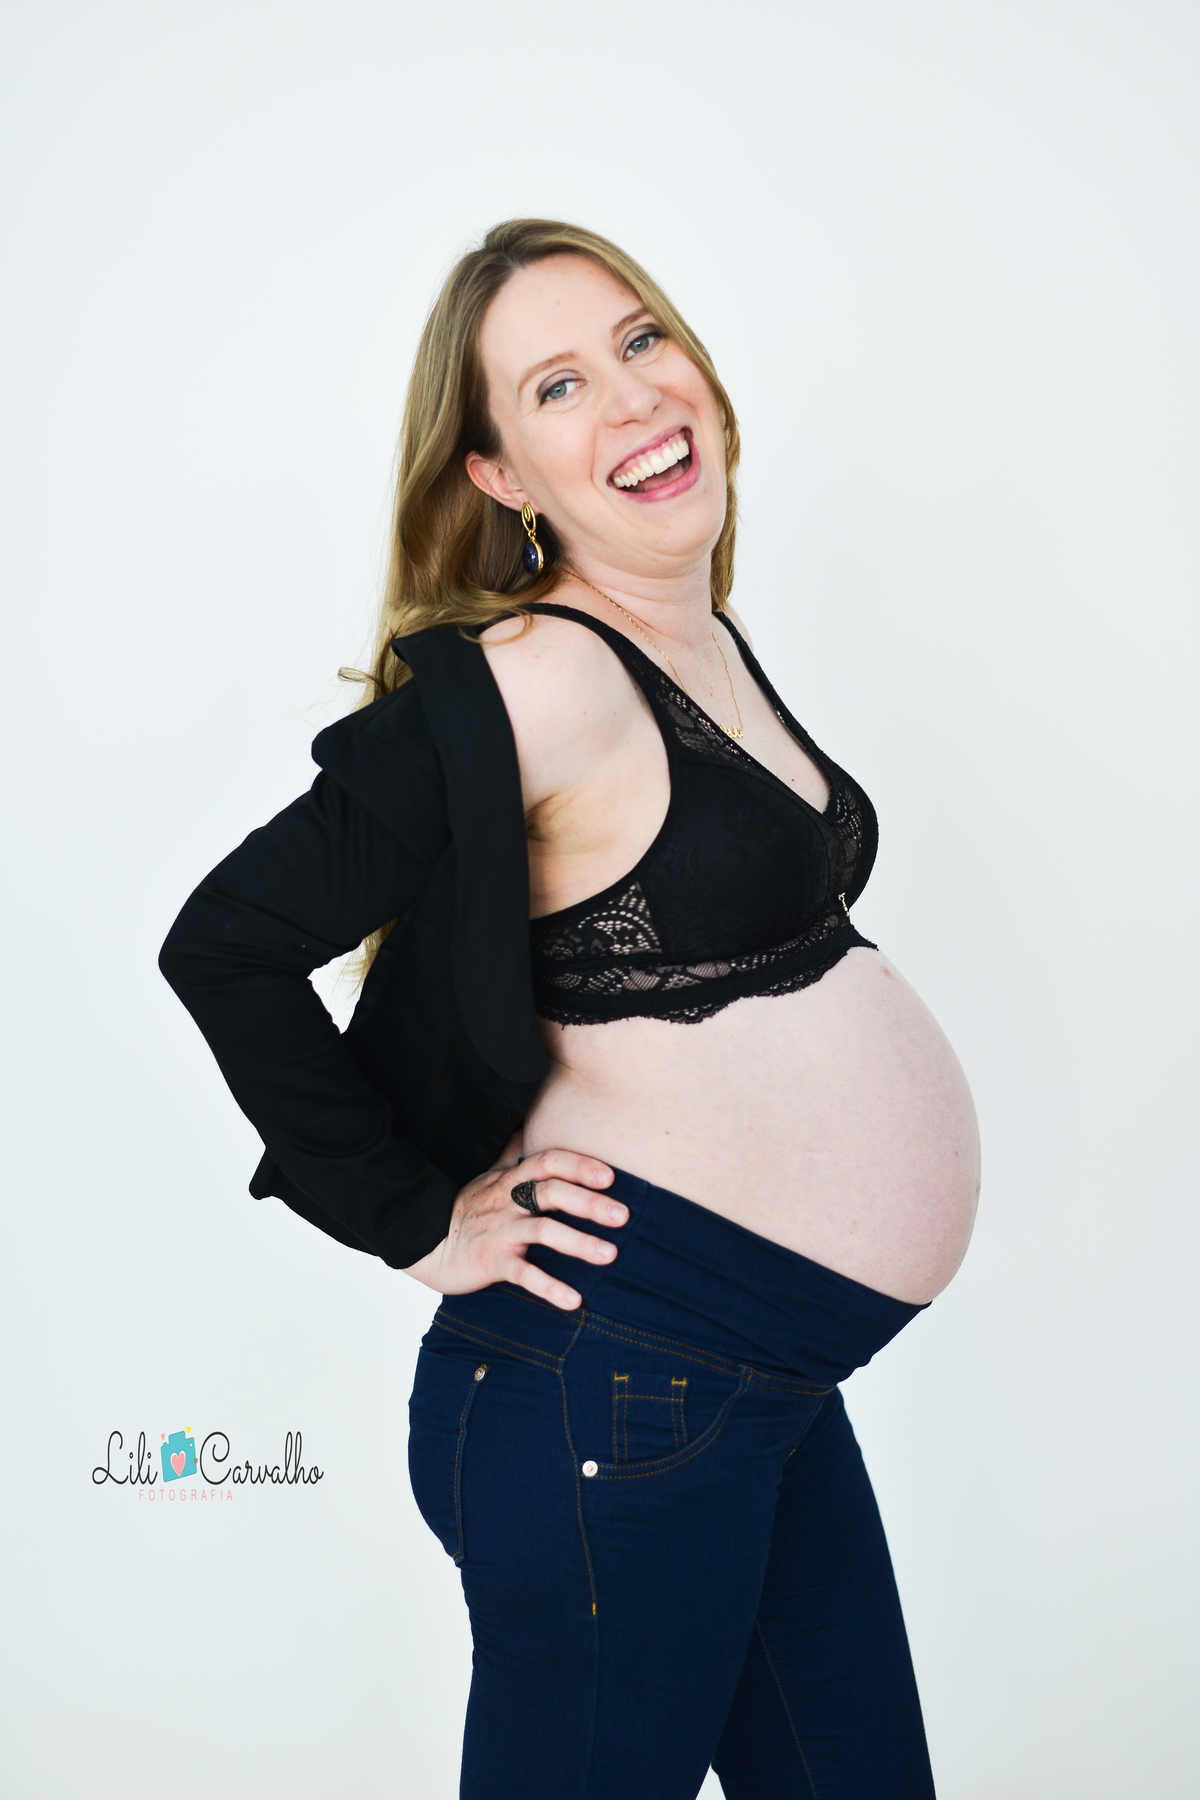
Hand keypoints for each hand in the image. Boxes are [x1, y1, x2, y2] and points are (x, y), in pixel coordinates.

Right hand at [403, 1132, 627, 1311]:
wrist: (428, 1244)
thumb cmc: (468, 1209)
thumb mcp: (491, 1176)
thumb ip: (515, 1153)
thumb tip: (529, 1124)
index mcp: (512, 1179)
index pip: (549, 1162)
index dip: (579, 1166)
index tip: (610, 1176)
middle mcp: (508, 1201)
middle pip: (551, 1192)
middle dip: (588, 1202)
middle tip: (624, 1215)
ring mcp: (500, 1232)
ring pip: (541, 1232)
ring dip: (578, 1243)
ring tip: (610, 1255)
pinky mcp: (492, 1262)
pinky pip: (523, 1275)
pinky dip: (549, 1287)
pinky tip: (574, 1301)